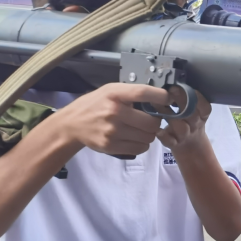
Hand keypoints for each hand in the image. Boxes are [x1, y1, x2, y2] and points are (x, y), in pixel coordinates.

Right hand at [54, 83, 168, 155]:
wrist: (72, 125)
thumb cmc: (96, 104)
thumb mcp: (110, 91)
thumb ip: (131, 93)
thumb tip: (161, 97)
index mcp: (114, 94)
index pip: (143, 93)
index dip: (160, 96)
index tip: (168, 99)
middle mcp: (114, 112)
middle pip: (152, 122)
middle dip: (156, 122)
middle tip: (151, 120)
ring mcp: (112, 131)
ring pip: (149, 137)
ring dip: (150, 134)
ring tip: (141, 129)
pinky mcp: (111, 146)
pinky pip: (140, 148)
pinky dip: (142, 144)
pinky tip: (135, 138)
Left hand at [156, 88, 211, 157]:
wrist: (190, 147)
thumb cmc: (188, 123)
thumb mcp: (194, 111)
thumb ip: (187, 99)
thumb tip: (172, 77)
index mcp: (202, 115)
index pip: (205, 107)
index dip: (197, 98)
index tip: (183, 86)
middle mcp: (195, 125)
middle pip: (192, 114)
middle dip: (182, 101)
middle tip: (170, 90)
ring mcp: (185, 136)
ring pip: (181, 128)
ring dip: (169, 116)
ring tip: (155, 104)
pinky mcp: (174, 144)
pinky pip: (170, 141)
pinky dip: (164, 136)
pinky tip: (158, 130)